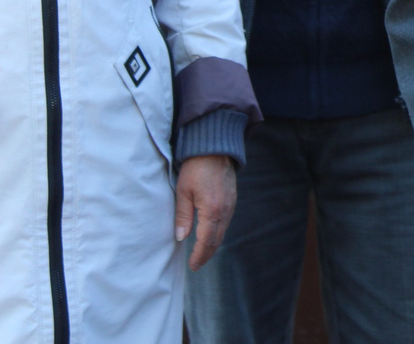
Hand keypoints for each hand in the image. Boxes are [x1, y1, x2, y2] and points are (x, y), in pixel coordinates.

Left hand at [176, 155, 236, 270]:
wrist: (215, 148)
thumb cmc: (196, 167)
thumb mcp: (183, 191)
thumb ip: (183, 215)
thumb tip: (180, 237)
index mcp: (212, 210)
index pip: (206, 240)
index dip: (199, 255)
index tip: (192, 266)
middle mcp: (225, 210)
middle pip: (217, 240)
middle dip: (206, 254)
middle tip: (196, 265)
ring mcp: (231, 205)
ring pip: (223, 232)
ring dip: (213, 245)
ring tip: (202, 254)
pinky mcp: (232, 199)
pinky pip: (226, 222)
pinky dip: (218, 233)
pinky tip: (210, 235)